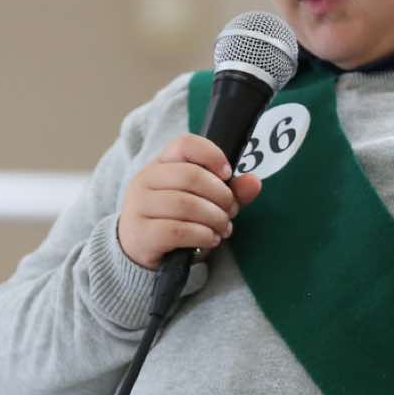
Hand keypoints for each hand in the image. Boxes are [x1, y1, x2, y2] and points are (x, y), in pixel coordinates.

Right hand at [117, 134, 263, 269]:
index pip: (184, 144)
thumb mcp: (203, 202)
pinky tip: (210, 240)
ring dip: (214, 218)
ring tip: (223, 228)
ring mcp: (139, 206)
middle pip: (190, 175)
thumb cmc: (173, 219)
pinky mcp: (141, 233)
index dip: (211, 155)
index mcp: (160, 164)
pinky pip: (178, 230)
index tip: (228, 174)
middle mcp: (145, 180)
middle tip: (231, 211)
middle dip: (220, 195)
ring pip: (185, 204)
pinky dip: (202, 235)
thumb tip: (254, 181)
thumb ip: (229, 190)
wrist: (139, 250)